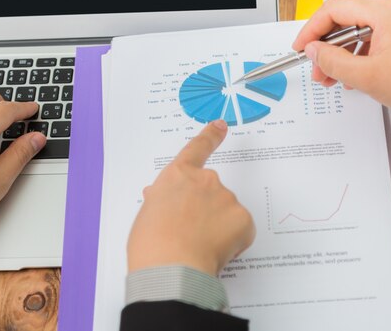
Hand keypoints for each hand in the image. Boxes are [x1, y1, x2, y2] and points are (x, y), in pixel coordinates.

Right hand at [127, 120, 255, 275]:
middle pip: (212, 192)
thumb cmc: (151, 244)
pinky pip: (241, 230)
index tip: (221, 125)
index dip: (210, 136)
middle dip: (206, 210)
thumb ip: (161, 202)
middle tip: (189, 234)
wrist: (170, 265)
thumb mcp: (147, 215)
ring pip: (227, 213)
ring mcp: (226, 197)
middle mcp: (205, 180)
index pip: (197, 148)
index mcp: (178, 176)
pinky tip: (215, 252)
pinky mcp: (243, 218)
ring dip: (217, 228)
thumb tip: (165, 201)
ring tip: (197, 247)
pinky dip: (233, 242)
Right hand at [293, 0, 390, 120]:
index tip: (301, 47)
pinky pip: (370, 38)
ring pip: (355, 31)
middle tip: (316, 68)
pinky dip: (356, 55)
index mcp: (385, 11)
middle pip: (344, 20)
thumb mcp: (367, 76)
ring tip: (331, 76)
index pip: (334, 10)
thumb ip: (333, 61)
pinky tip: (350, 74)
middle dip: (325, 46)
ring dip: (340, 54)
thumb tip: (314, 51)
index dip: (311, 29)